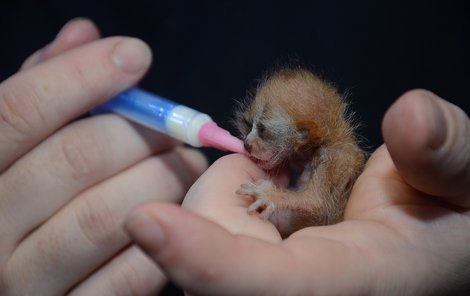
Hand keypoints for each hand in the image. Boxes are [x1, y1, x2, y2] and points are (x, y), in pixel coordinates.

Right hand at [0, 19, 206, 294]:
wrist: (36, 276)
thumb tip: (83, 34)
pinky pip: (130, 272)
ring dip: (163, 179)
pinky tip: (179, 214)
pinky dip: (166, 233)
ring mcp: (26, 281)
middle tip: (178, 131)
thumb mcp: (29, 141)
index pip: (17, 112)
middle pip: (74, 159)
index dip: (81, 76)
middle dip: (143, 133)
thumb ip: (48, 89)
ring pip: (106, 214)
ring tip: (185, 167)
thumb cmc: (41, 198)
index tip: (135, 55)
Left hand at [125, 89, 469, 294]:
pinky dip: (226, 204)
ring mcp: (275, 285)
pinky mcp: (259, 272)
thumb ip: (448, 157)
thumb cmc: (447, 213)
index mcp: (356, 286)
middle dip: (220, 198)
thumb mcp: (465, 184)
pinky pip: (212, 234)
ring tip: (281, 179)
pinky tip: (267, 198)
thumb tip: (411, 117)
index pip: (272, 290)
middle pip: (214, 263)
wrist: (428, 236)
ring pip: (206, 242)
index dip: (209, 262)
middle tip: (275, 163)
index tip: (145, 221)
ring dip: (226, 196)